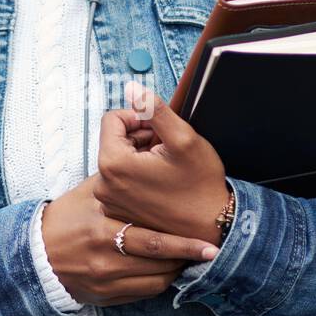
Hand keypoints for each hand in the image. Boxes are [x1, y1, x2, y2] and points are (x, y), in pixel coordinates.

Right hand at [41, 173, 220, 306]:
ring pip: (155, 282)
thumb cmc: (67, 216)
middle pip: (159, 264)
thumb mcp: (90, 193)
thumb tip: (152, 158)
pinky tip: (167, 269)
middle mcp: (105, 259)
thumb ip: (122, 182)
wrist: (36, 252)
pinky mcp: (105, 297)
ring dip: (176, 270)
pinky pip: (143, 293)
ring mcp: (105, 281)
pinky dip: (159, 282)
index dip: (184, 244)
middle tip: (209, 251)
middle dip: (188, 258)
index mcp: (103, 230)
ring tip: (189, 256)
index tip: (208, 243)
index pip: (154, 241)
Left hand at [92, 82, 229, 247]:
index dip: (138, 118)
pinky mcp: (117, 212)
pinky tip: (160, 183)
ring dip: (140, 157)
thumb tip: (131, 88)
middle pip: (114, 140)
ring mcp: (109, 202)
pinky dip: (138, 176)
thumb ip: (154, 109)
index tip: (159, 131)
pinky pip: (121, 181)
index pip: (112, 119)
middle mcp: (103, 186)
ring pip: (119, 160)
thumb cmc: (200, 185)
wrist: (212, 227)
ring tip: (165, 168)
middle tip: (166, 151)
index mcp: (113, 164)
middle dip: (139, 139)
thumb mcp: (183, 138)